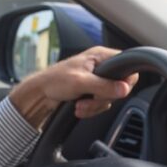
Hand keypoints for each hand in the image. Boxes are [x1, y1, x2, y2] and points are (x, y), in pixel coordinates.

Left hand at [9, 46, 138, 129]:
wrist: (40, 95)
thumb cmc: (54, 81)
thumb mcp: (81, 82)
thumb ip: (104, 85)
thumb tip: (124, 88)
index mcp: (100, 56)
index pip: (126, 65)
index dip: (125, 80)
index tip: (117, 90)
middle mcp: (101, 67)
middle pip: (119, 86)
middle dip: (103, 97)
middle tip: (91, 98)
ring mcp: (97, 80)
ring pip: (110, 98)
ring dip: (95, 106)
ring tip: (80, 104)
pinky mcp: (92, 92)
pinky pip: (101, 104)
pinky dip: (91, 109)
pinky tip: (79, 107)